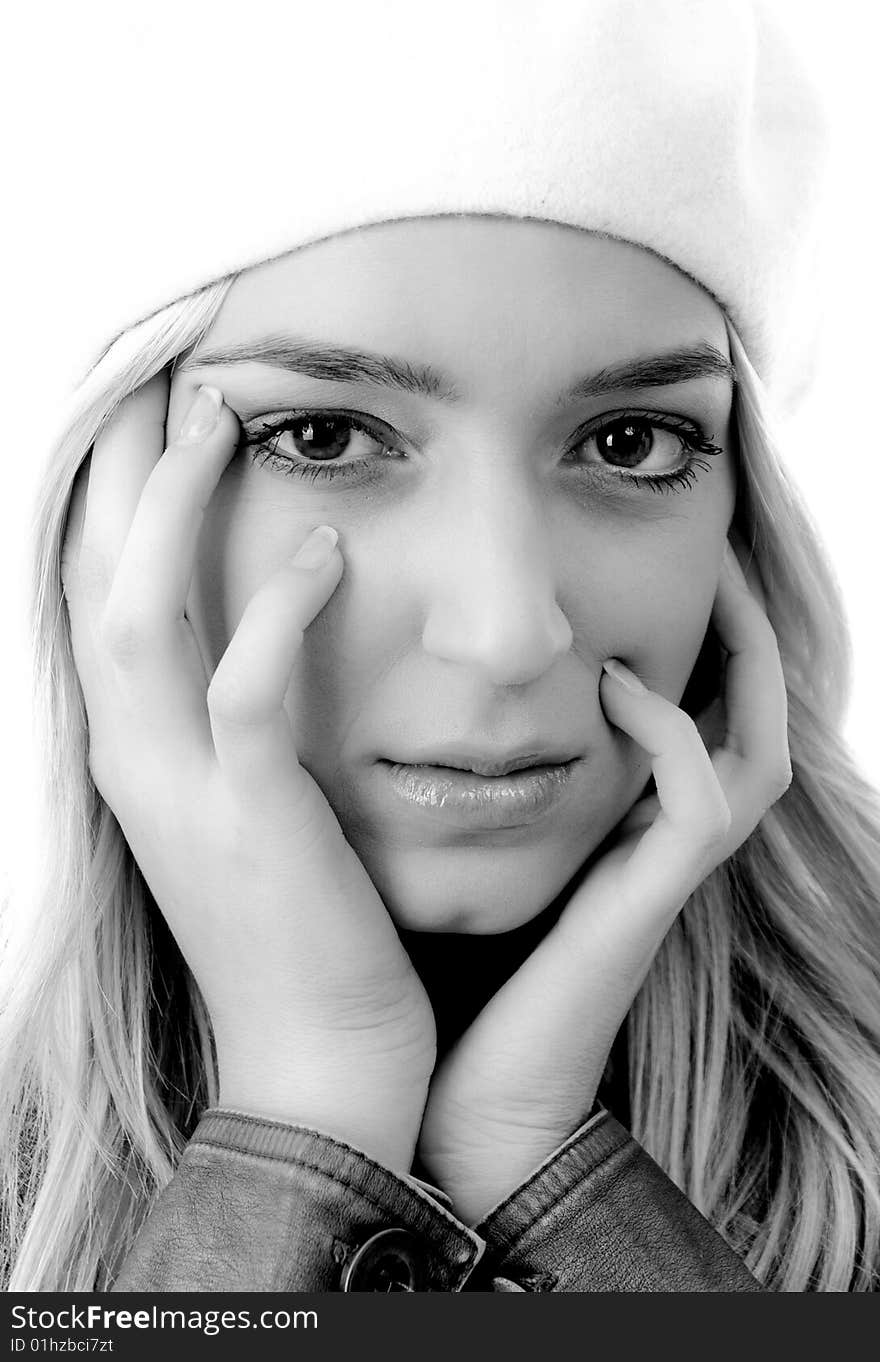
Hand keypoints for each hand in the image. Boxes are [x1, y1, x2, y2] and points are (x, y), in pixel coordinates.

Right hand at [61, 372, 435, 1171]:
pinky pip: (244, 685)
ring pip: (142, 610)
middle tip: (164, 373)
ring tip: (221, 415)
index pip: (96, 596)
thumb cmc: (302, 924)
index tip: (149, 417)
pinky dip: (277, 607)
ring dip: (174, 506)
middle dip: (117, 470)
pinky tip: (326, 547)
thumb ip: (237, 719)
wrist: (320, 1059)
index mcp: (134, 752)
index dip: (113, 500)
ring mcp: (179, 789)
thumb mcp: (250, 806)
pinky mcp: (249, 815)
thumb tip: (261, 632)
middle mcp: (132, 759)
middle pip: (92, 577)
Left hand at [415, 539, 791, 1221]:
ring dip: (743, 661)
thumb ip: (468, 785)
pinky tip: (615, 686)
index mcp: (623, 830)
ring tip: (707, 583)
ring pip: (760, 749)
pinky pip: (705, 800)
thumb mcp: (458, 853)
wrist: (450, 1101)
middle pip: (756, 720)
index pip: (701, 716)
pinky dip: (669, 732)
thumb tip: (421, 702)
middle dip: (748, 633)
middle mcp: (659, 846)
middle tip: (717, 554)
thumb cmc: (445, 979)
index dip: (705, 642)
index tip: (662, 570)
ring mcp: (663, 876)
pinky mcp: (650, 904)